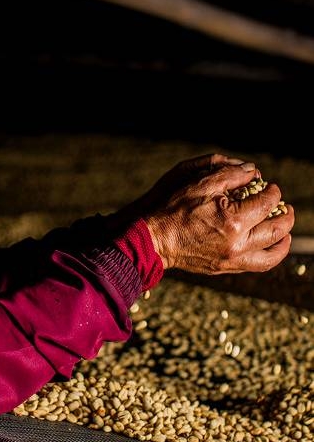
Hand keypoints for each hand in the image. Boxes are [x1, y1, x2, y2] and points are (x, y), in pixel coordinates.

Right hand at [127, 154, 293, 273]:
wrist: (155, 241)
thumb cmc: (174, 211)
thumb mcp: (199, 185)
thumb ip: (230, 176)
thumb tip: (253, 173)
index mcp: (233, 220)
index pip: (267, 203)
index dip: (273, 192)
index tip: (271, 187)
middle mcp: (237, 243)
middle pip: (277, 229)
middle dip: (286, 215)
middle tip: (286, 208)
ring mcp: (232, 258)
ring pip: (272, 254)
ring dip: (284, 240)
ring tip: (285, 231)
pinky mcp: (225, 268)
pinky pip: (257, 265)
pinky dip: (269, 255)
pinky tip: (269, 245)